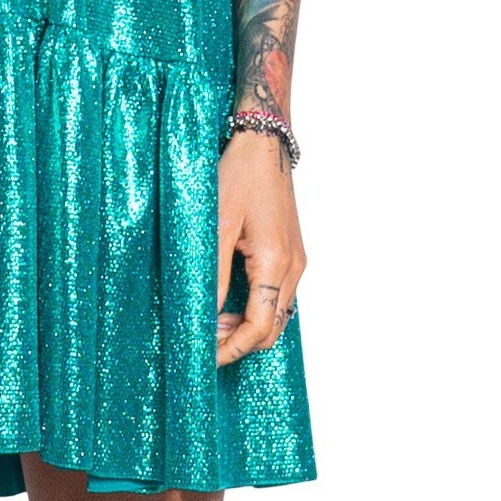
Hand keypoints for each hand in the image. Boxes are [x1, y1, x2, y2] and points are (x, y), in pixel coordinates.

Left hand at [215, 128, 306, 366]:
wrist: (263, 144)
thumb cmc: (237, 175)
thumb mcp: (216, 224)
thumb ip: (212, 274)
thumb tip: (204, 315)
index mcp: (276, 262)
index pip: (259, 328)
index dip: (231, 348)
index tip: (204, 356)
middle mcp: (294, 267)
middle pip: (272, 328)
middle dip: (239, 342)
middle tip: (203, 341)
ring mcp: (297, 260)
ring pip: (276, 314)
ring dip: (247, 327)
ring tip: (211, 321)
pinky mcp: (292, 253)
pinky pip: (278, 295)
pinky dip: (256, 308)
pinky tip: (229, 302)